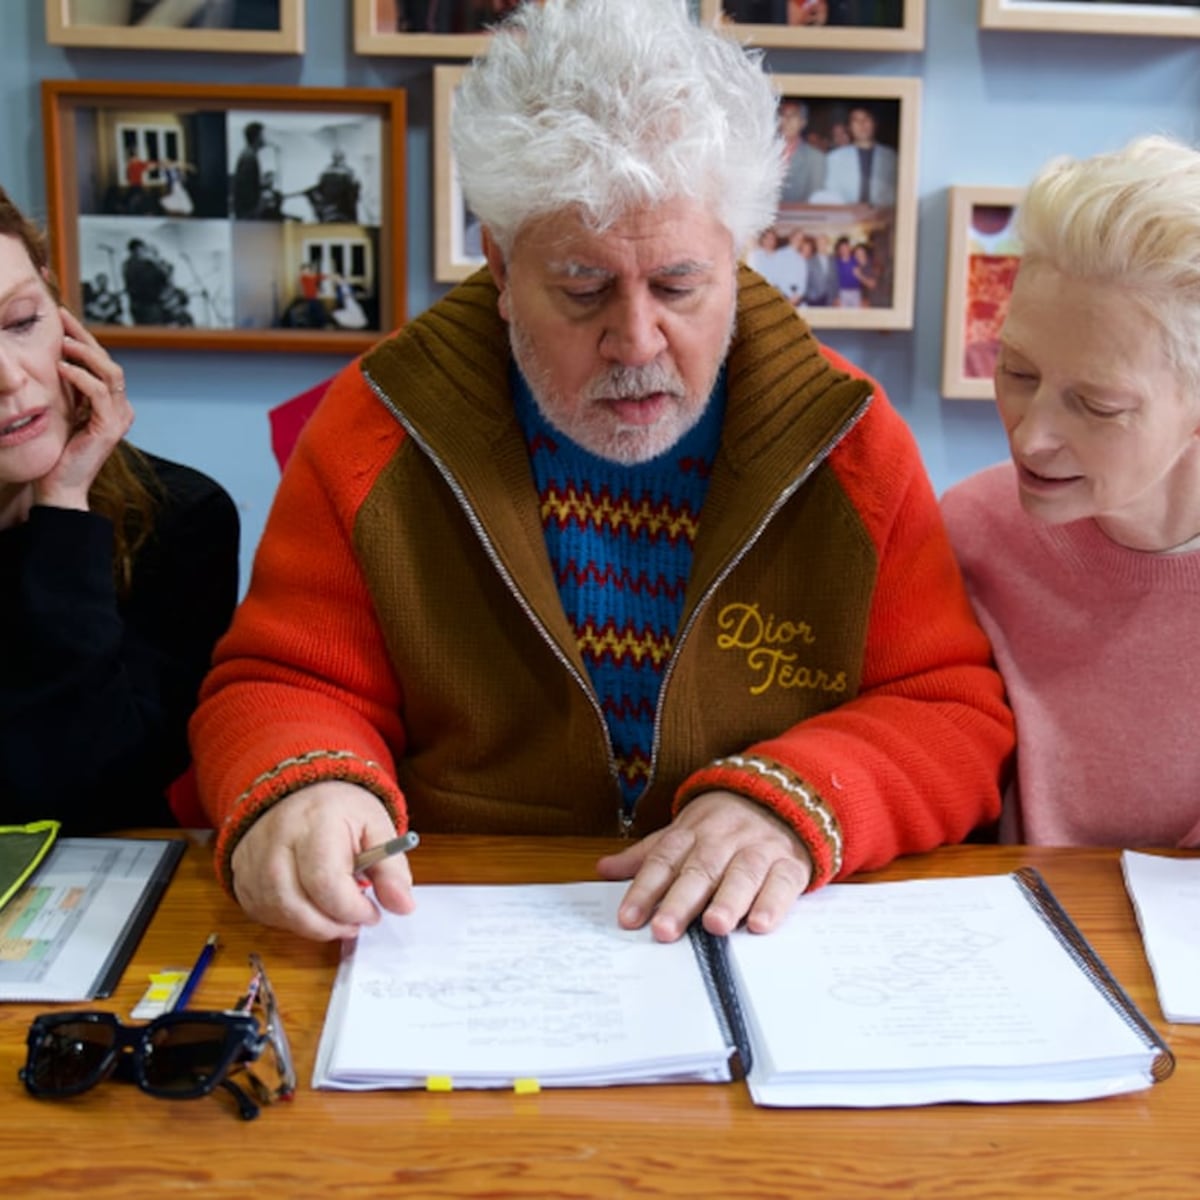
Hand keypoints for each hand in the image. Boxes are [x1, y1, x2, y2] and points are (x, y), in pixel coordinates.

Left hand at [33, 309, 132, 510]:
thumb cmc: (57, 452)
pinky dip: (80, 377)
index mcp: (111, 404)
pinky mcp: (109, 427)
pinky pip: (98, 393)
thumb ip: (68, 389)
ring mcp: (118, 418)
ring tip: (62, 342)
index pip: (101, 362)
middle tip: (61, 318)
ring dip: (85, 354)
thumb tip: (56, 358)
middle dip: (84, 337)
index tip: (61, 319)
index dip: (83, 338)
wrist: (59, 486)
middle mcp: (120, 409)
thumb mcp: (62, 411)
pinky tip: (60, 368)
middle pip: (108, 362)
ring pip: (110, 373)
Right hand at [229, 781, 415, 939]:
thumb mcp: (376, 826)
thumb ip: (391, 868)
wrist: (299, 789)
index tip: (372, 912)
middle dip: (332, 925)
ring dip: (312, 926)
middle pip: (296, 905)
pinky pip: (263, 912)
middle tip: (355, 923)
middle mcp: (276, 841)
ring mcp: (252, 859)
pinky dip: (290, 921)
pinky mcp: (241, 875)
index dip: (352, 909)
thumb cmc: (339, 809)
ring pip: (277, 914)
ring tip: (336, 916)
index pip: (325, 882)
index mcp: (314, 822)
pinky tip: (310, 908)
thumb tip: (403, 906)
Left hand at [596, 791, 812, 942]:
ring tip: (715, 926)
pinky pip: (782, 882)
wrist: (780, 796)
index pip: (663, 861)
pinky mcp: (789, 864)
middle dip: (681, 900)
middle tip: (665, 929)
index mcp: (691, 833)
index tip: (628, 919)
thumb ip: (646, 855)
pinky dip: (772, 903)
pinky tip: (760, 924)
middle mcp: (722, 841)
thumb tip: (603, 870)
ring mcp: (757, 850)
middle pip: (699, 870)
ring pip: (742, 874)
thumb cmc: (722, 825)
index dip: (644, 890)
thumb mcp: (682, 832)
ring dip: (729, 900)